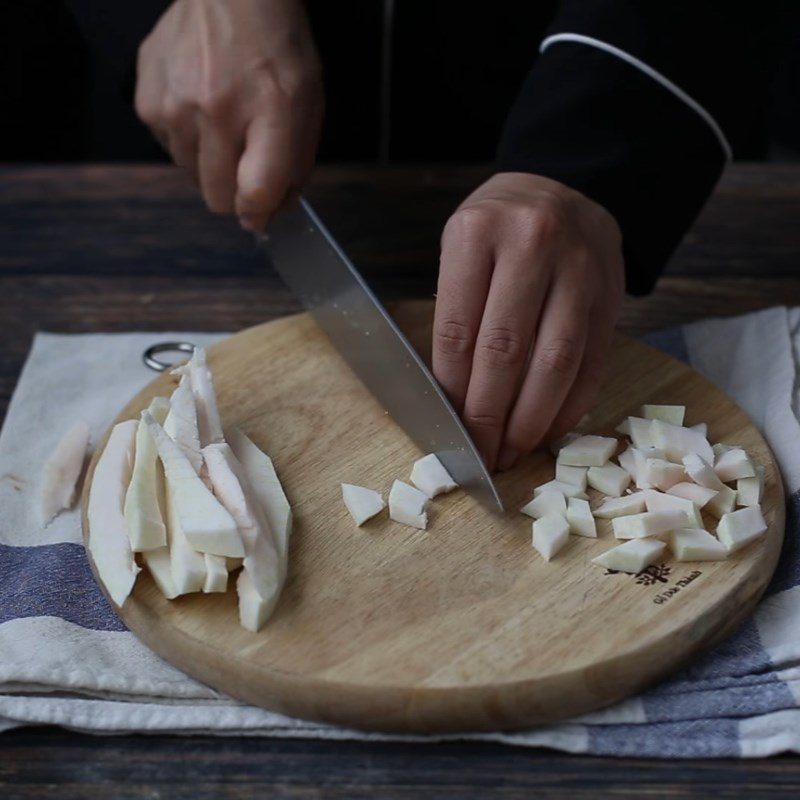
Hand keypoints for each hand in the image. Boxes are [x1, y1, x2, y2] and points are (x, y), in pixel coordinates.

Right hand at [135, 0, 322, 230]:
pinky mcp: (146, 98)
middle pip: (216, 197)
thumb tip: (266, 215)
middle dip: (235, 191)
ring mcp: (174, 104)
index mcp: (269, 111)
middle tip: (246, 158)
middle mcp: (215, 110)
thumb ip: (293, 167)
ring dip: (209, 163)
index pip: (254, 194)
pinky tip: (200, 107)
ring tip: (224, 123)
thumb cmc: (277, 49)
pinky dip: (185, 138)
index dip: (260, 213)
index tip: (263, 211)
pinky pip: (167, 147)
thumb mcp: (308, 107)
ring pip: (190, 175)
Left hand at [433, 172, 624, 471]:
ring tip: (512, 452)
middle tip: (479, 454)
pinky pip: (592, 364)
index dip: (452, 390)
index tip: (448, 428)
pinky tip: (549, 432)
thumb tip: (453, 398)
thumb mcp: (459, 249)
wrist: (561, 189)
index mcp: (476, 233)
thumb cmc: (496, 229)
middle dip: (489, 415)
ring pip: (555, 363)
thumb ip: (456, 312)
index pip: (458, 329)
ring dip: (531, 421)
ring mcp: (580, 269)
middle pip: (506, 351)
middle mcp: (532, 245)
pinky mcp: (611, 296)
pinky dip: (569, 408)